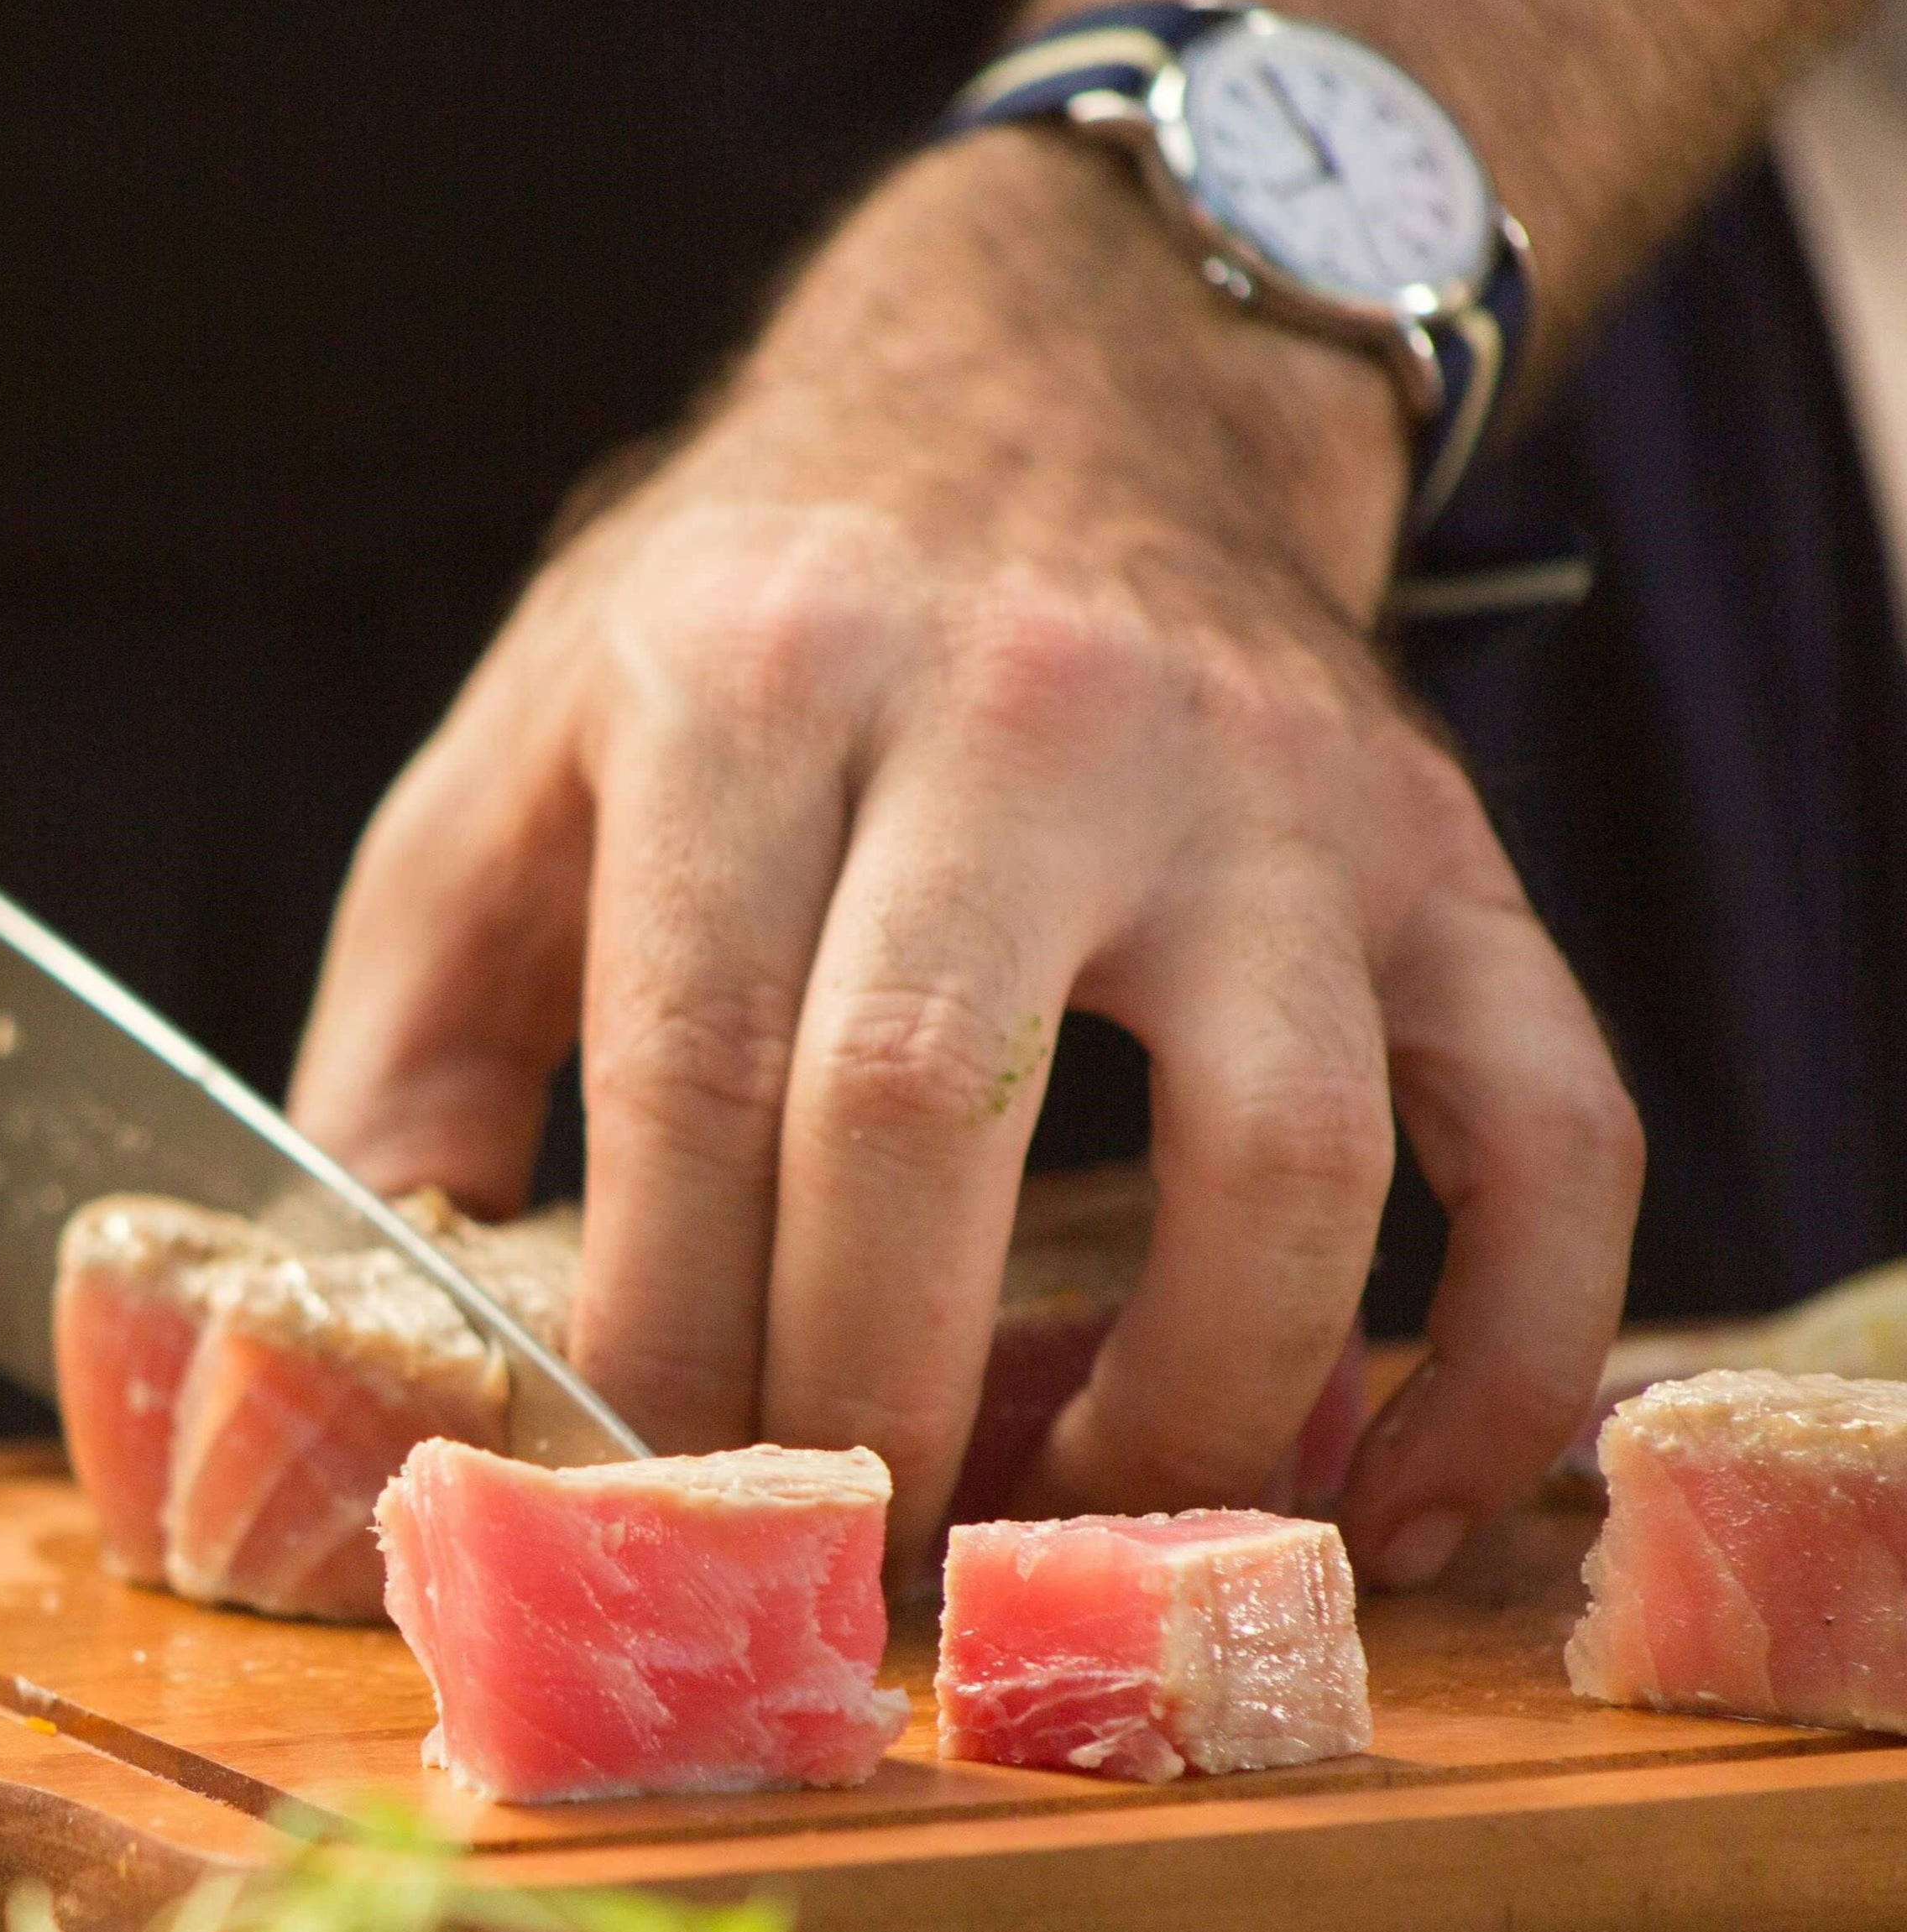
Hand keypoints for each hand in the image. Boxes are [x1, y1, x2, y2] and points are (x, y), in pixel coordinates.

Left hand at [291, 129, 1641, 1582]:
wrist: (1048, 389)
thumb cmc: (749, 618)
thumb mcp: (517, 760)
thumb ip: (412, 1030)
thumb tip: (376, 1324)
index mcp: (753, 684)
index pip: (695, 1077)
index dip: (665, 1342)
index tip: (653, 1496)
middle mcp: (1025, 711)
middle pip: (932, 1115)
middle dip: (866, 1401)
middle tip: (837, 1542)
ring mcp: (1270, 786)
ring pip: (1284, 1153)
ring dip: (1182, 1413)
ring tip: (1073, 1522)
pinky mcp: (1443, 855)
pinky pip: (1554, 1134)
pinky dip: (1512, 1354)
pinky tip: (1399, 1492)